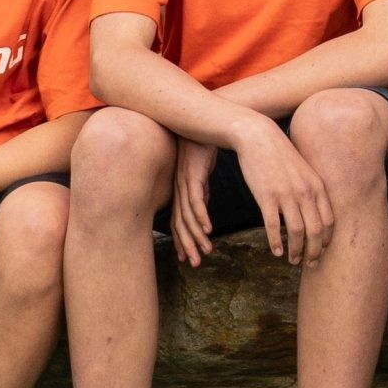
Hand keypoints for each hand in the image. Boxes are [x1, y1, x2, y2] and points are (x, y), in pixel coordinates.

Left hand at [169, 138, 217, 269]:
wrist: (205, 122)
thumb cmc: (203, 146)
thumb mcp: (203, 172)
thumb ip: (203, 189)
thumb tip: (205, 205)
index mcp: (181, 190)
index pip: (179, 221)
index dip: (182, 241)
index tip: (189, 258)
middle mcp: (179, 189)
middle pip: (180, 224)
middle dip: (187, 245)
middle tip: (194, 264)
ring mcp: (184, 182)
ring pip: (188, 216)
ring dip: (196, 236)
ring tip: (205, 252)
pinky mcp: (193, 174)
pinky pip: (197, 199)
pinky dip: (202, 216)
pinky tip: (208, 229)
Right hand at [232, 119, 334, 265]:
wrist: (258, 137)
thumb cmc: (280, 155)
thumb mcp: (303, 171)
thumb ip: (311, 190)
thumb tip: (314, 213)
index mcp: (317, 186)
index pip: (329, 221)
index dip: (327, 241)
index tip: (322, 252)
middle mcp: (305, 192)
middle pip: (316, 231)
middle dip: (314, 252)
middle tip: (310, 264)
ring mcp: (286, 195)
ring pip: (297, 232)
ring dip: (296, 250)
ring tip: (292, 260)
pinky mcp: (266, 197)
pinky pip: (274, 227)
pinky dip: (276, 243)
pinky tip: (276, 252)